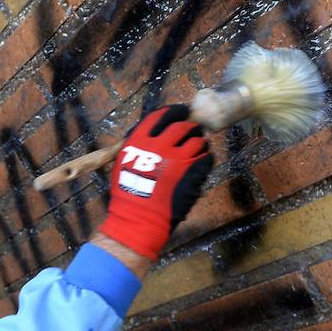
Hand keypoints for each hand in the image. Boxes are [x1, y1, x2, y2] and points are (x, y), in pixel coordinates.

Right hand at [97, 105, 212, 259]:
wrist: (138, 219)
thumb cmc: (128, 193)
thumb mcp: (124, 162)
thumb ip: (138, 144)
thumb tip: (154, 132)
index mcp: (140, 140)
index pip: (162, 115)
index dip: (175, 111)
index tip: (182, 112)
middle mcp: (160, 146)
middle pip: (184, 126)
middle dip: (191, 128)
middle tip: (193, 133)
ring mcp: (179, 159)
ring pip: (199, 142)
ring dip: (200, 144)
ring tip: (197, 152)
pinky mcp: (193, 174)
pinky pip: (207, 159)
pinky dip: (206, 160)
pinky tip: (200, 166)